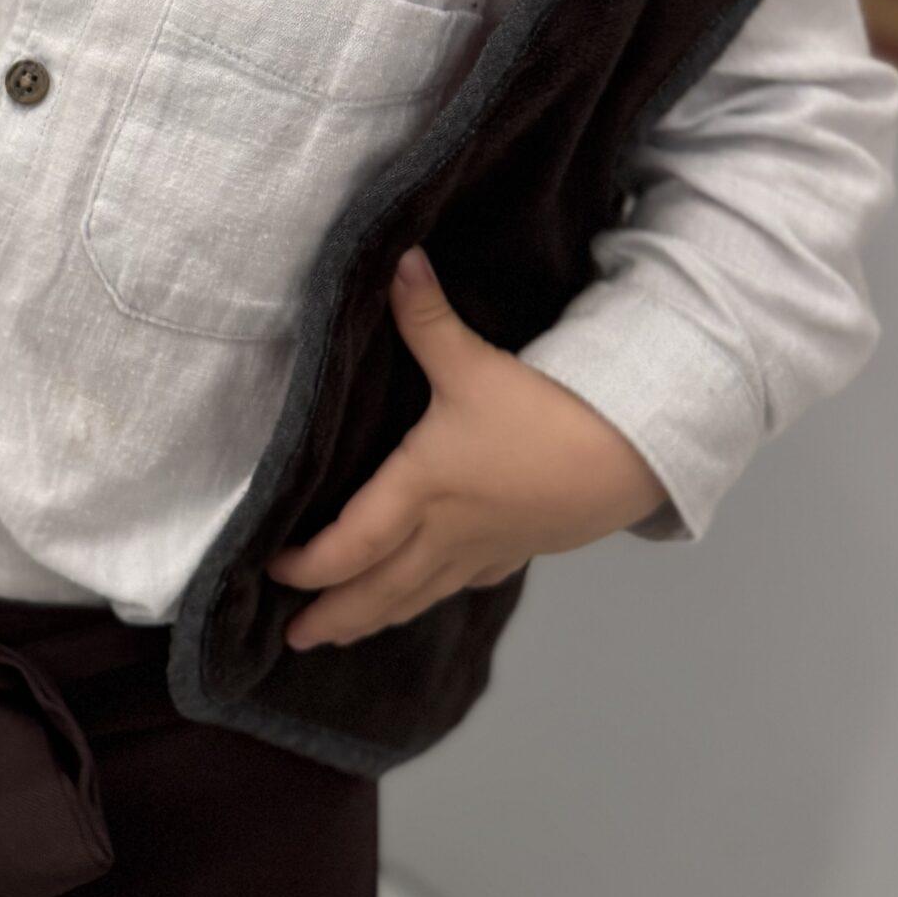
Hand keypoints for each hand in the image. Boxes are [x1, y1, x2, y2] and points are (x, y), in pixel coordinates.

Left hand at [264, 245, 670, 648]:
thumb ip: (426, 316)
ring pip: (417, 594)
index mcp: (422, 487)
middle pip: (378, 586)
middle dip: (333, 614)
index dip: (309, 563)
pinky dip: (431, 597)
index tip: (271, 570)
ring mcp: (481, 548)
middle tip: (291, 639)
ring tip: (338, 636)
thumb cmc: (542, 415)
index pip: (351, 540)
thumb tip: (395, 256)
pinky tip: (424, 598)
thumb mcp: (474, 363)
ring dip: (374, 618)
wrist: (626, 458)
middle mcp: (444, 529)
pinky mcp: (515, 549)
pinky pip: (462, 584)